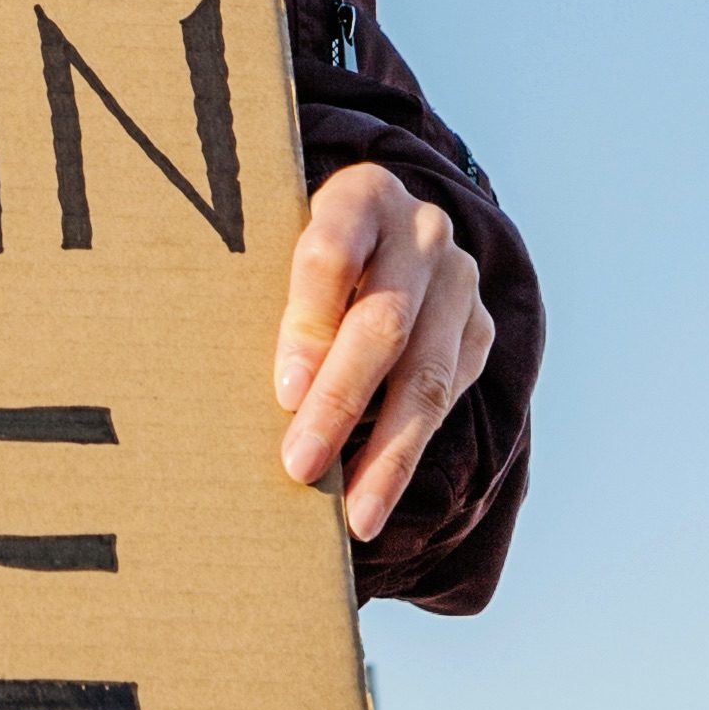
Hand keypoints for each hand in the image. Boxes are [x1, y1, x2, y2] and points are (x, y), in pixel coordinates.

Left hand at [273, 164, 489, 541]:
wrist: (386, 230)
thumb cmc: (301, 256)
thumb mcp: (279, 248)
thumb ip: (264, 296)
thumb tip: (229, 389)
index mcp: (360, 195)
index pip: (331, 254)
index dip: (307, 323)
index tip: (284, 391)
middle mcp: (421, 231)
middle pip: (382, 324)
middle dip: (340, 403)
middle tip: (300, 466)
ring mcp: (459, 281)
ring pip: (427, 376)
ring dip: (387, 453)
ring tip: (355, 514)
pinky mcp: (480, 329)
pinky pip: (450, 399)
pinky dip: (410, 452)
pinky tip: (376, 496)